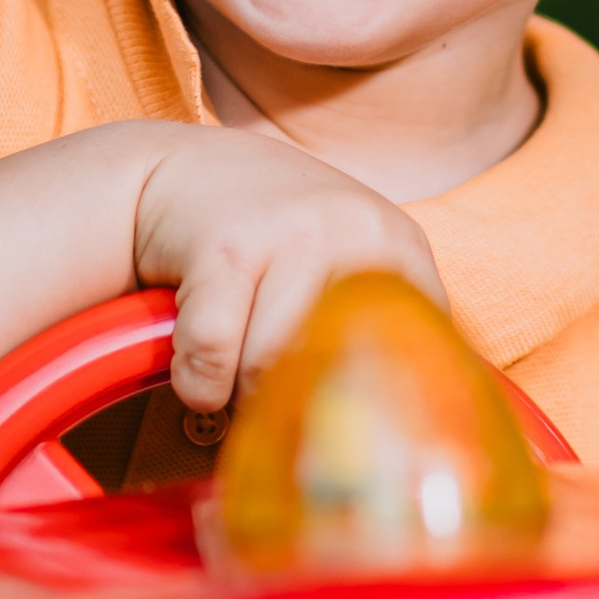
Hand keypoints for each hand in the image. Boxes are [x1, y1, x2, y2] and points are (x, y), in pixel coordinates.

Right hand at [129, 122, 448, 410]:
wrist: (184, 169)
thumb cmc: (271, 235)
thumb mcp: (346, 258)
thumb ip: (372, 325)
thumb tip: (398, 428)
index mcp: (396, 245)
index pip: (415, 352)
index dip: (372, 405)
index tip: (340, 424)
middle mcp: (354, 231)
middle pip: (331, 373)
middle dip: (290, 402)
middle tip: (267, 393)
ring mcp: (291, 233)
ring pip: (271, 368)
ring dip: (238, 393)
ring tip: (230, 372)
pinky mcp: (227, 245)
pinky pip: (214, 354)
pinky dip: (198, 380)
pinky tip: (196, 364)